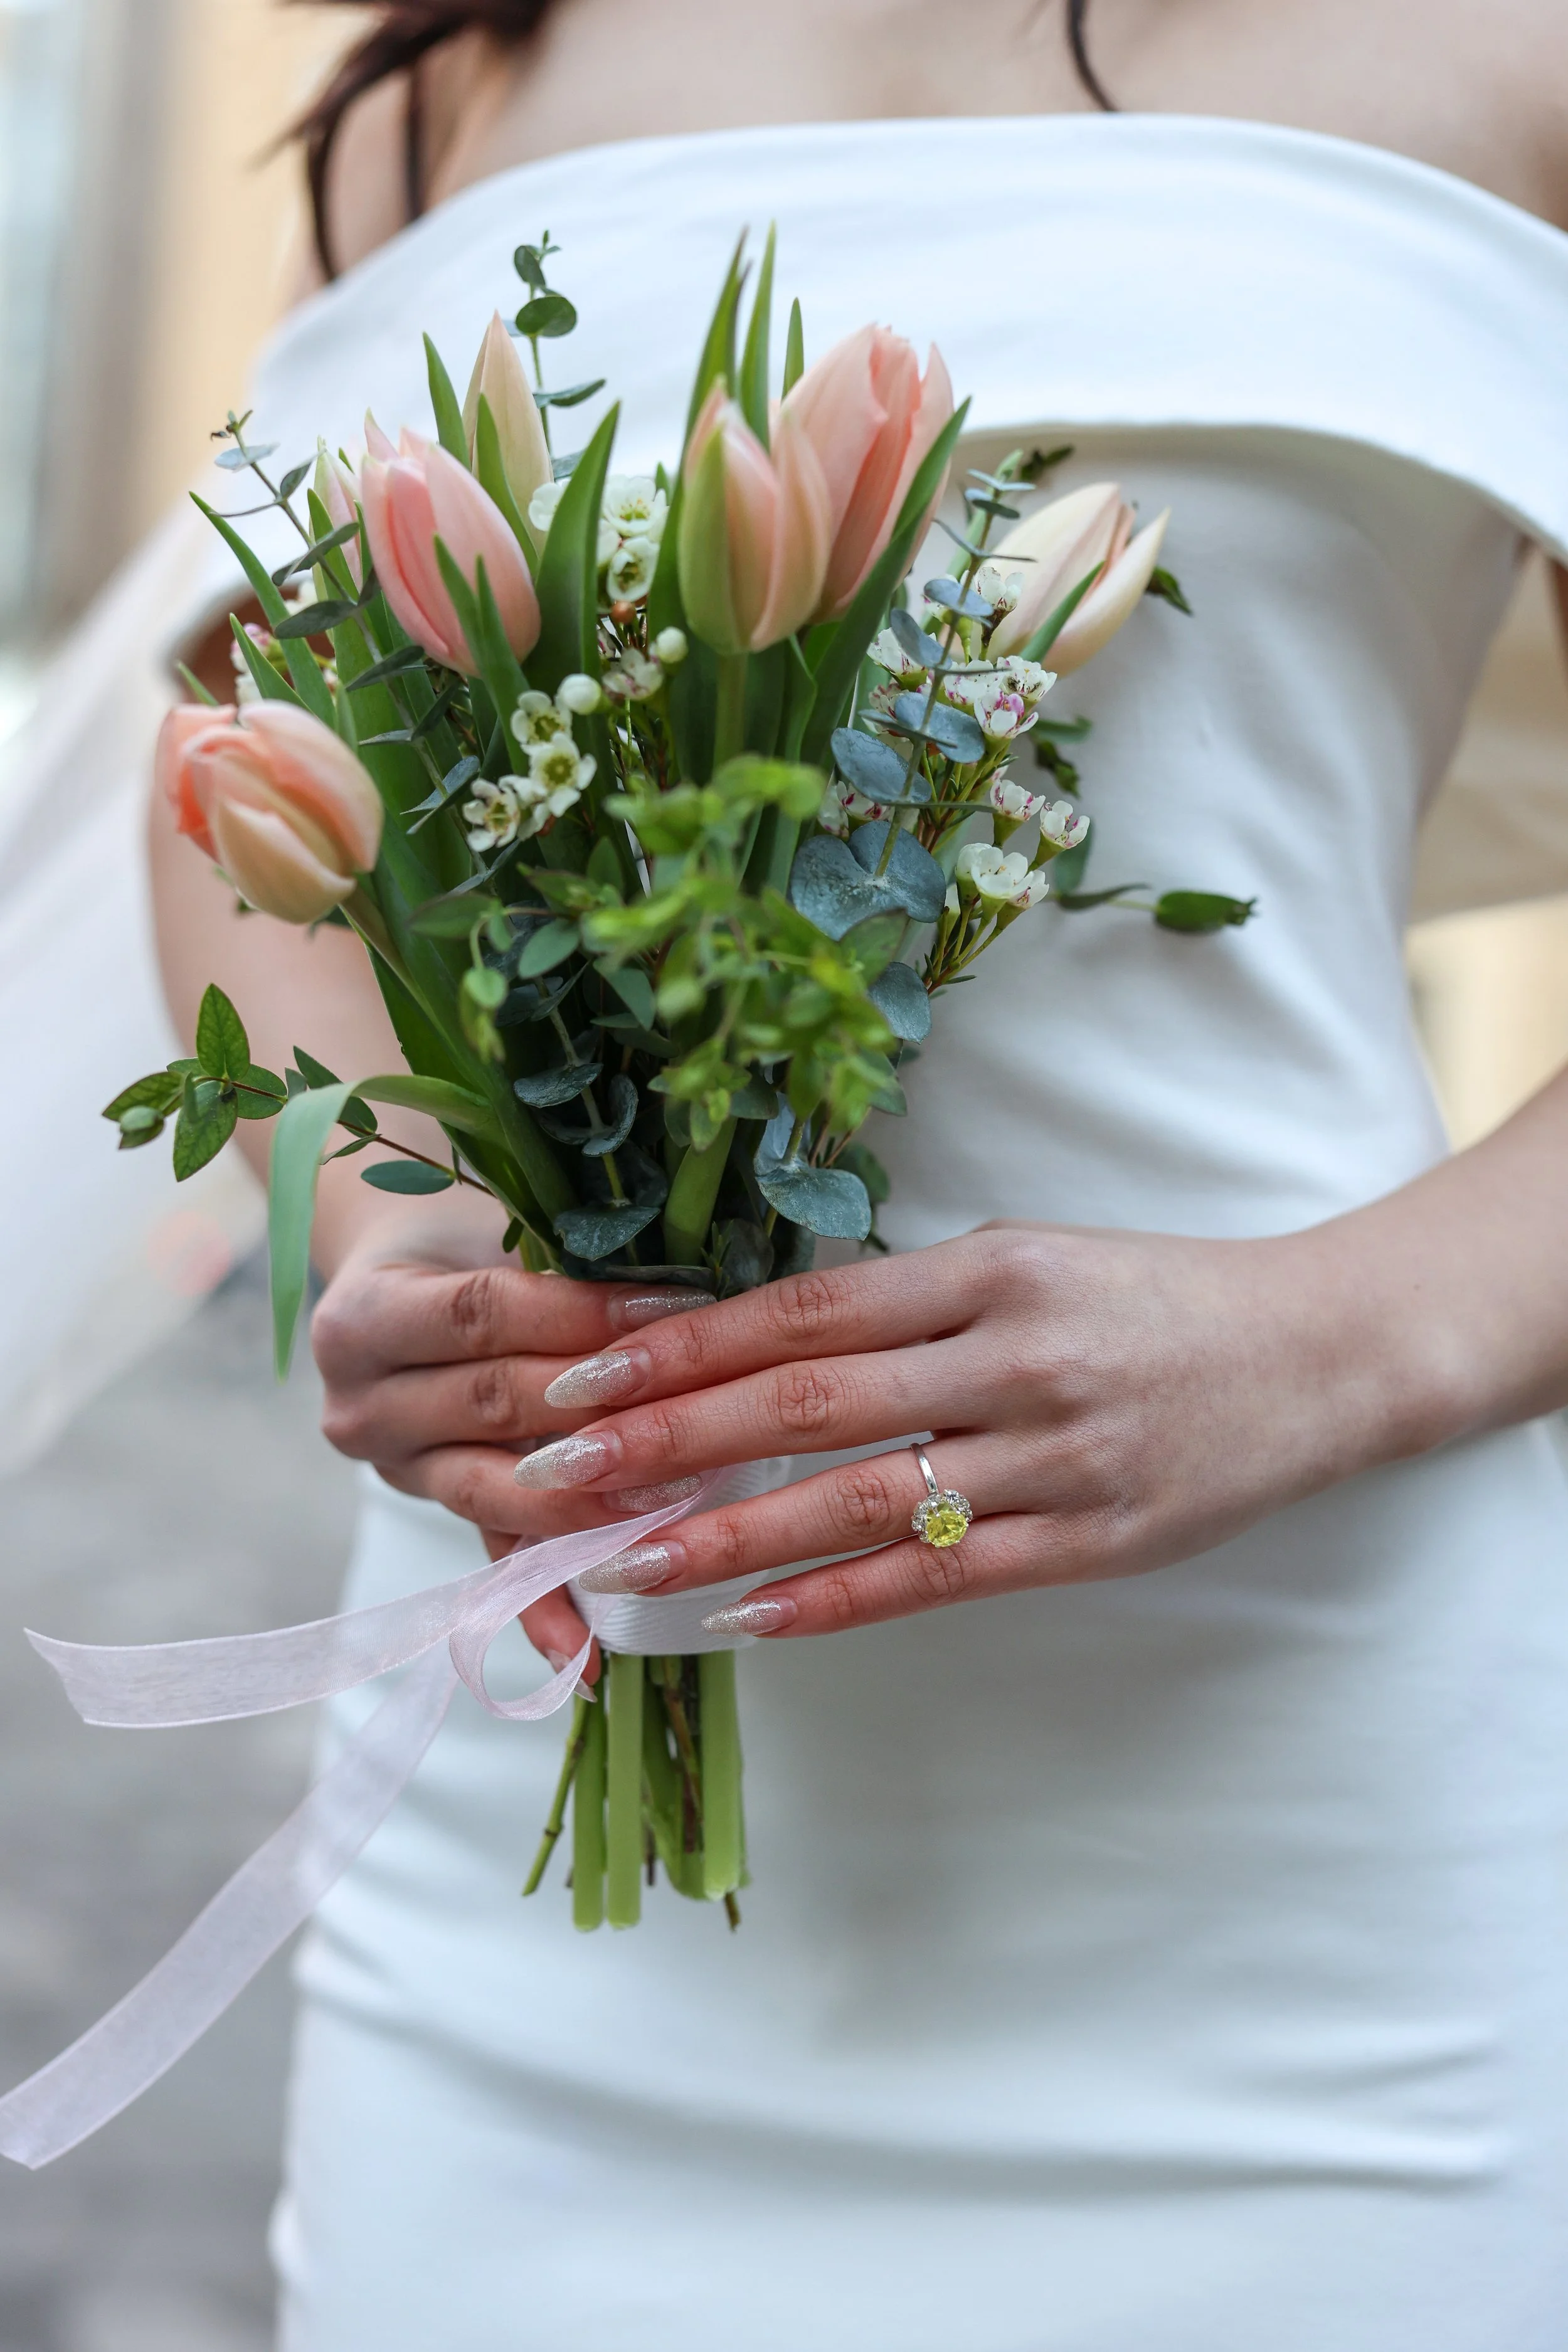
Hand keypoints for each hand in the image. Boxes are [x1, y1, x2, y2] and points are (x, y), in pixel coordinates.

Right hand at [310, 1222, 717, 1674]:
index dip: (579, 1316)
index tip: (677, 1310)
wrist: (408, 1271)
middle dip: (599, 1409)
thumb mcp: (495, 1227)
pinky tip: (588, 1657)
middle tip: (701, 1409)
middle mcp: (362, 1404)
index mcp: (365, 1318)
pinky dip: (542, 1610)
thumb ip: (562, 1260)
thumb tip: (680, 1286)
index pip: (483, 1315)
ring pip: (495, 1490)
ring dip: (588, 1503)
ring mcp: (396, 1470)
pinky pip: (495, 1561)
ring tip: (676, 1508)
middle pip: (493, 1404)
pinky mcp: (438, 1514)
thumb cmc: (471, 1235)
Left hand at [511, 1222, 1431, 1636]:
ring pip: (861, 1498)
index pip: (803, 1310)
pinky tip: (753, 1620)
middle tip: (551, 1474)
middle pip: (808, 1402)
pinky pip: (941, 1578)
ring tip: (626, 1562)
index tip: (578, 1376)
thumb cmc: (1153, 1298)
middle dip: (666, 1441)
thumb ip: (908, 1301)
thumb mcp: (1029, 1259)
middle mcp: (1010, 1356)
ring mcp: (1053, 1454)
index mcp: (987, 1268)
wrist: (1318, 1355)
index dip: (681, 1346)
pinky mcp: (1088, 1540)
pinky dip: (840, 1599)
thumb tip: (754, 1340)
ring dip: (729, 1534)